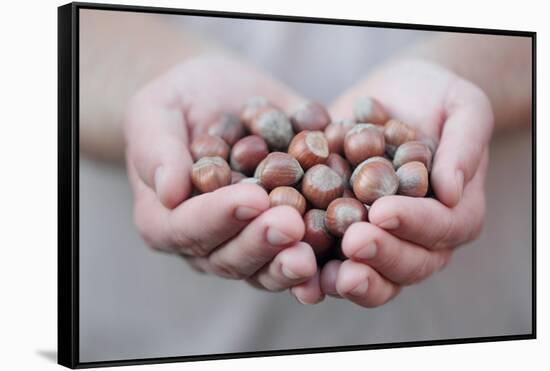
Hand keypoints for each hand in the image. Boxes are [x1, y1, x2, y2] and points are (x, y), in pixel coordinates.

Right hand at [124, 55, 321, 296]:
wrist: (226, 97)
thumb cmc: (183, 101)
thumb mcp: (157, 110)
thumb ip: (157, 148)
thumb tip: (169, 191)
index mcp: (167, 218)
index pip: (187, 227)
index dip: (219, 217)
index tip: (252, 198)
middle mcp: (208, 241)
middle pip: (230, 257)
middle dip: (262, 242)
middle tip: (290, 224)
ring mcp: (249, 242)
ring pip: (266, 268)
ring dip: (290, 264)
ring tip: (314, 254)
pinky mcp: (286, 235)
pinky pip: (303, 256)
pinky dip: (323, 264)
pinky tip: (343, 261)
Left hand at [317, 58, 492, 306]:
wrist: (392, 95)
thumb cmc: (435, 96)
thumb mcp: (463, 106)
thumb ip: (464, 144)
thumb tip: (452, 191)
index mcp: (455, 212)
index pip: (443, 227)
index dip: (415, 223)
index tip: (383, 211)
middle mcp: (419, 237)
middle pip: (408, 263)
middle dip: (381, 256)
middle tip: (353, 242)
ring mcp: (380, 240)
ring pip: (372, 275)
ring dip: (350, 280)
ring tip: (325, 276)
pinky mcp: (342, 234)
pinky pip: (332, 261)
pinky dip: (314, 271)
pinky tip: (295, 271)